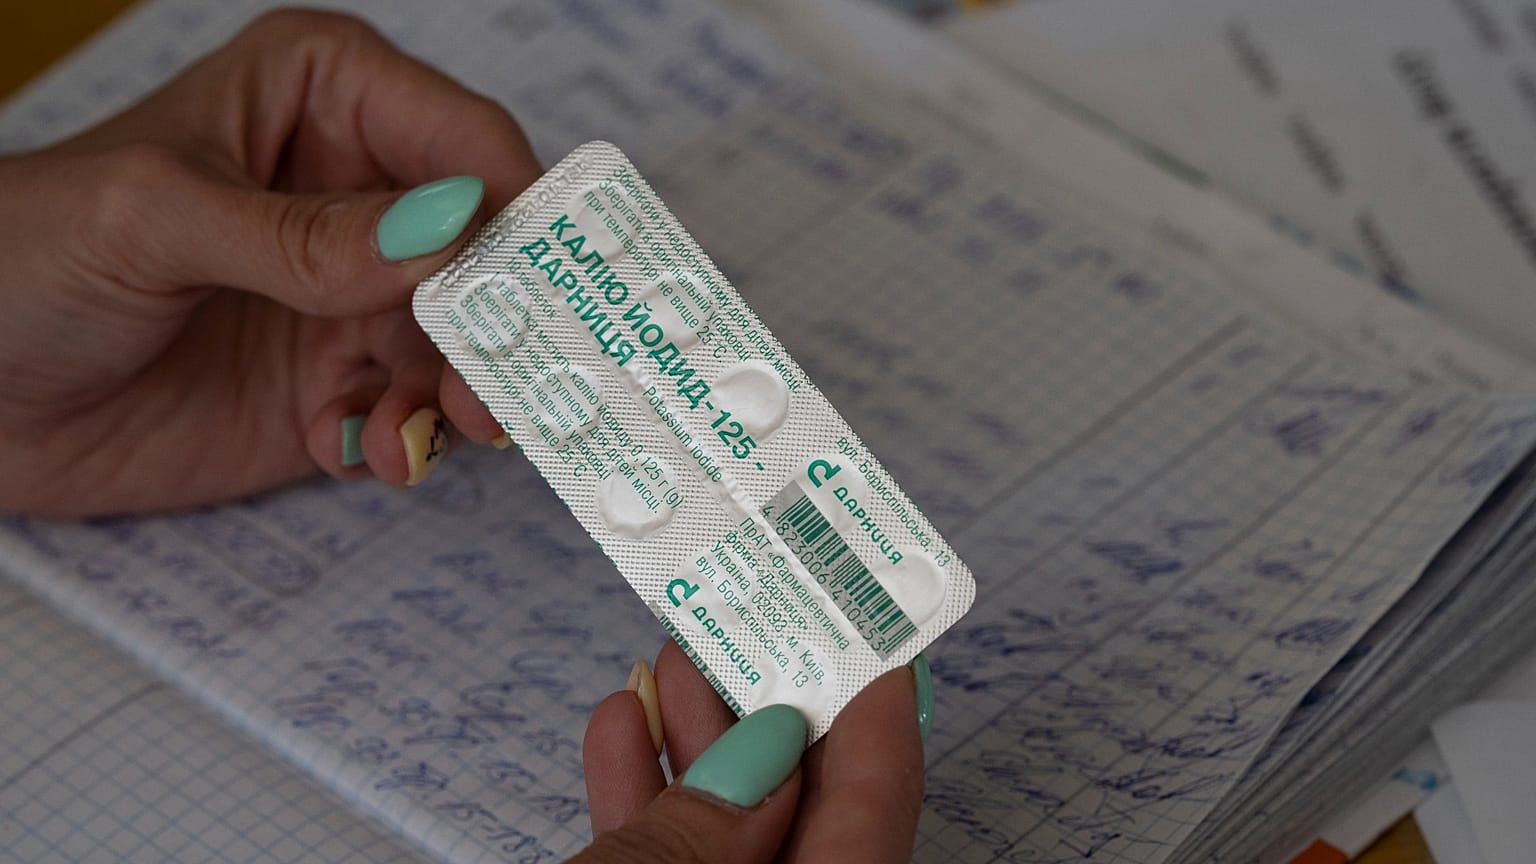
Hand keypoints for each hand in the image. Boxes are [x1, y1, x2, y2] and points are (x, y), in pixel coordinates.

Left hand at [0, 9, 541, 515]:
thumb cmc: (21, 261)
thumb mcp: (152, 220)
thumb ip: (300, 235)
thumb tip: (444, 232)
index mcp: (322, 97)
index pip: (462, 139)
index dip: (513, 208)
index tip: (538, 284)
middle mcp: (358, 191)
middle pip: (487, 249)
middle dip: (501, 319)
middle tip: (499, 389)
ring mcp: (353, 292)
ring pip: (463, 339)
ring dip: (456, 393)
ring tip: (421, 434)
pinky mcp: (338, 380)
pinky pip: (412, 408)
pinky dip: (399, 438)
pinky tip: (353, 451)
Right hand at [578, 642, 927, 861]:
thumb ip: (703, 827)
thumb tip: (763, 753)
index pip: (878, 804)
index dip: (878, 706)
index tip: (868, 622)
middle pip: (803, 806)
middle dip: (769, 707)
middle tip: (754, 615)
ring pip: (728, 835)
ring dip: (696, 743)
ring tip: (675, 657)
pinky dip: (643, 804)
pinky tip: (620, 727)